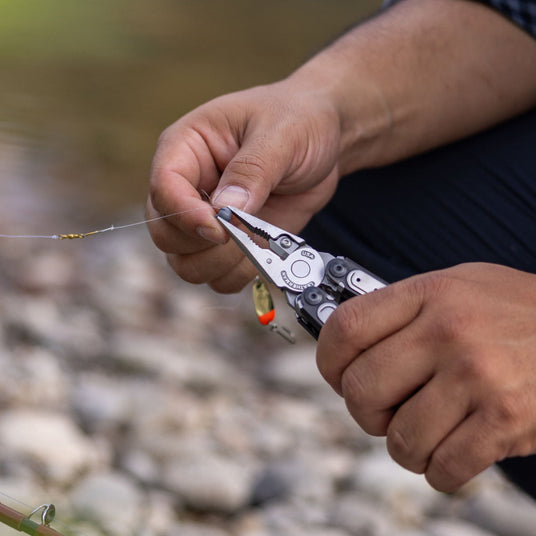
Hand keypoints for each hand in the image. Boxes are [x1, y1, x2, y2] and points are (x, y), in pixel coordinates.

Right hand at [147, 80, 340, 292]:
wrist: (325, 139)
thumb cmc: (298, 121)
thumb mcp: (281, 133)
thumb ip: (252, 170)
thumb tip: (225, 211)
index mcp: (187, 148)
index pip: (163, 190)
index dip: (186, 216)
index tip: (221, 228)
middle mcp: (189, 188)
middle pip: (165, 236)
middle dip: (205, 245)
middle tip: (248, 231)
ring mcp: (207, 220)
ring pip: (187, 265)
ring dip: (224, 264)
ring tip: (261, 239)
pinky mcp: (230, 244)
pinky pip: (219, 278)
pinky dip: (241, 274)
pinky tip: (265, 251)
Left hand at [317, 263, 535, 491]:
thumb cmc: (515, 310)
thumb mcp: (456, 286)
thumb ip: (402, 310)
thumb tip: (347, 342)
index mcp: (429, 293)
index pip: (346, 328)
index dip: (327, 359)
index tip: (335, 372)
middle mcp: (448, 332)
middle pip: (362, 389)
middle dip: (364, 411)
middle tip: (381, 410)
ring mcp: (477, 377)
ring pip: (399, 438)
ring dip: (403, 446)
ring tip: (421, 431)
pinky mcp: (505, 421)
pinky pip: (443, 467)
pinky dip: (437, 469)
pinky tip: (450, 449)